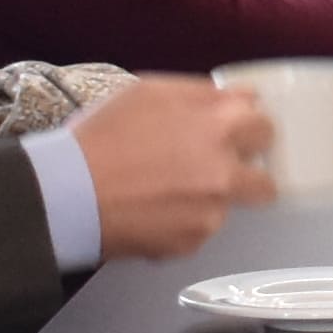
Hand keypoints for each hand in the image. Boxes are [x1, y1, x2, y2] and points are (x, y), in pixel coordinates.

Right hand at [65, 73, 276, 260]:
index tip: (239, 138)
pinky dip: (180, 225)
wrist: (66, 192)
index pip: (265, 126)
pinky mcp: (193, 240)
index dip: (249, 132)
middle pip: (265, 180)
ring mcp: (212, 210)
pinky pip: (198, 231)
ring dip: (206, 202)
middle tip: (212, 173)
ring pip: (227, 207)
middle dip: (245, 177)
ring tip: (161, 193)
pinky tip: (149, 212)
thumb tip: (238, 96)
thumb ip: (203, 95)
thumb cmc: (99, 139)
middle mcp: (225, 170)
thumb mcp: (149, 92)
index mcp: (220, 127)